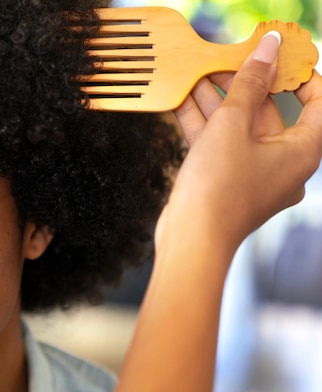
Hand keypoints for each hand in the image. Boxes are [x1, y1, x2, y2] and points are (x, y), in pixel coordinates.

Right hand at [167, 31, 321, 250]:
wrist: (191, 239)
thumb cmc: (219, 189)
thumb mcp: (232, 125)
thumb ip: (249, 84)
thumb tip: (268, 50)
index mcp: (302, 152)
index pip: (318, 104)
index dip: (300, 77)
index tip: (276, 59)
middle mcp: (283, 164)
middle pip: (269, 113)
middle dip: (242, 86)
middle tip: (223, 62)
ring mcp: (253, 174)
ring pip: (238, 128)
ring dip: (217, 103)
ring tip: (197, 77)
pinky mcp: (226, 181)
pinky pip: (220, 145)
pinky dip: (204, 125)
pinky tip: (184, 103)